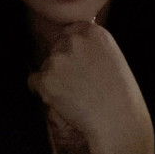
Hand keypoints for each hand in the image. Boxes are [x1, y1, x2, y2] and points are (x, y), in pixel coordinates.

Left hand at [28, 22, 152, 151]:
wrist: (117, 122)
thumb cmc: (120, 96)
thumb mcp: (113, 58)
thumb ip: (91, 47)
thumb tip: (69, 46)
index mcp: (94, 32)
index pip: (70, 32)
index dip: (71, 50)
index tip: (79, 65)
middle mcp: (74, 41)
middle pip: (56, 48)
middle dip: (62, 64)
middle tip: (79, 85)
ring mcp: (58, 59)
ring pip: (45, 66)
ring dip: (54, 80)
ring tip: (77, 96)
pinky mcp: (46, 79)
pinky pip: (34, 82)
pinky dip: (43, 92)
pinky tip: (63, 102)